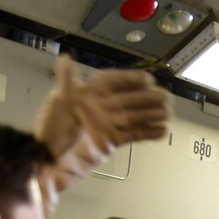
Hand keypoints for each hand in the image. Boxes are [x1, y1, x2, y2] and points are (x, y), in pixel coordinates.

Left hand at [33, 55, 169, 194]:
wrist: (50, 160)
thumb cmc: (50, 130)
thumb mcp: (58, 101)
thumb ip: (65, 80)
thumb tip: (65, 58)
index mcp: (87, 94)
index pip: (112, 82)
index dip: (129, 79)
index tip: (147, 79)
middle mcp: (100, 107)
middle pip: (128, 99)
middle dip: (147, 98)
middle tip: (165, 97)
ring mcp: (107, 124)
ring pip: (134, 117)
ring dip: (151, 114)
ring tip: (168, 113)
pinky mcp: (111, 141)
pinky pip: (133, 135)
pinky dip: (148, 133)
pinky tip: (162, 131)